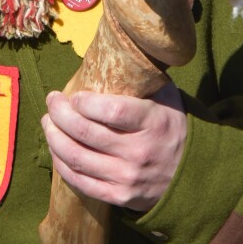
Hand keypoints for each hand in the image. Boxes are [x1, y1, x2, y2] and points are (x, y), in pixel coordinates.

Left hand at [41, 83, 186, 211]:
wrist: (194, 175)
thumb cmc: (171, 125)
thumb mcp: (167, 96)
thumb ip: (144, 75)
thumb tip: (116, 46)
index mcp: (153, 122)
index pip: (111, 111)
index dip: (84, 102)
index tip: (74, 95)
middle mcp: (139, 151)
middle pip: (85, 132)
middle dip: (59, 113)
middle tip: (52, 101)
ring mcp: (128, 177)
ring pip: (76, 157)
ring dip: (53, 137)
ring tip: (48, 122)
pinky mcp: (119, 196)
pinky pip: (80, 182)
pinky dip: (61, 164)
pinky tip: (56, 148)